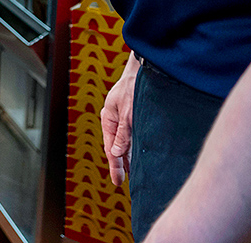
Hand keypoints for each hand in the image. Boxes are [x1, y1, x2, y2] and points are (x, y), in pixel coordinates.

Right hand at [102, 52, 140, 184]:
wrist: (142, 69)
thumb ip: (123, 134)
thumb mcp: (129, 112)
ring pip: (124, 142)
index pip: (111, 148)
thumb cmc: (133, 87)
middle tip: (123, 182)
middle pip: (116, 147)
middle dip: (120, 164)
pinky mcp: (131, 115)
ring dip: (128, 156)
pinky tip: (138, 154)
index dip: (115, 166)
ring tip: (132, 173)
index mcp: (108, 119)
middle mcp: (114, 120)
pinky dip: (133, 147)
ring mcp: (122, 118)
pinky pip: (131, 136)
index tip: (118, 182)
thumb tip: (117, 153)